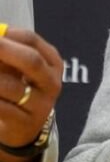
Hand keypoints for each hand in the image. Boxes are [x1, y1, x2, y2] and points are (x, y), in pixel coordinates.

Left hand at [0, 27, 62, 152]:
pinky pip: (1, 107)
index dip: (8, 34)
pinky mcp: (24, 124)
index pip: (31, 40)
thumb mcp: (18, 69)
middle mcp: (51, 83)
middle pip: (31, 60)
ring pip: (11, 86)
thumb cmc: (19, 88)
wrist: (24, 127)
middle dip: (4, 49)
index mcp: (52, 62)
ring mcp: (41, 105)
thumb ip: (6, 53)